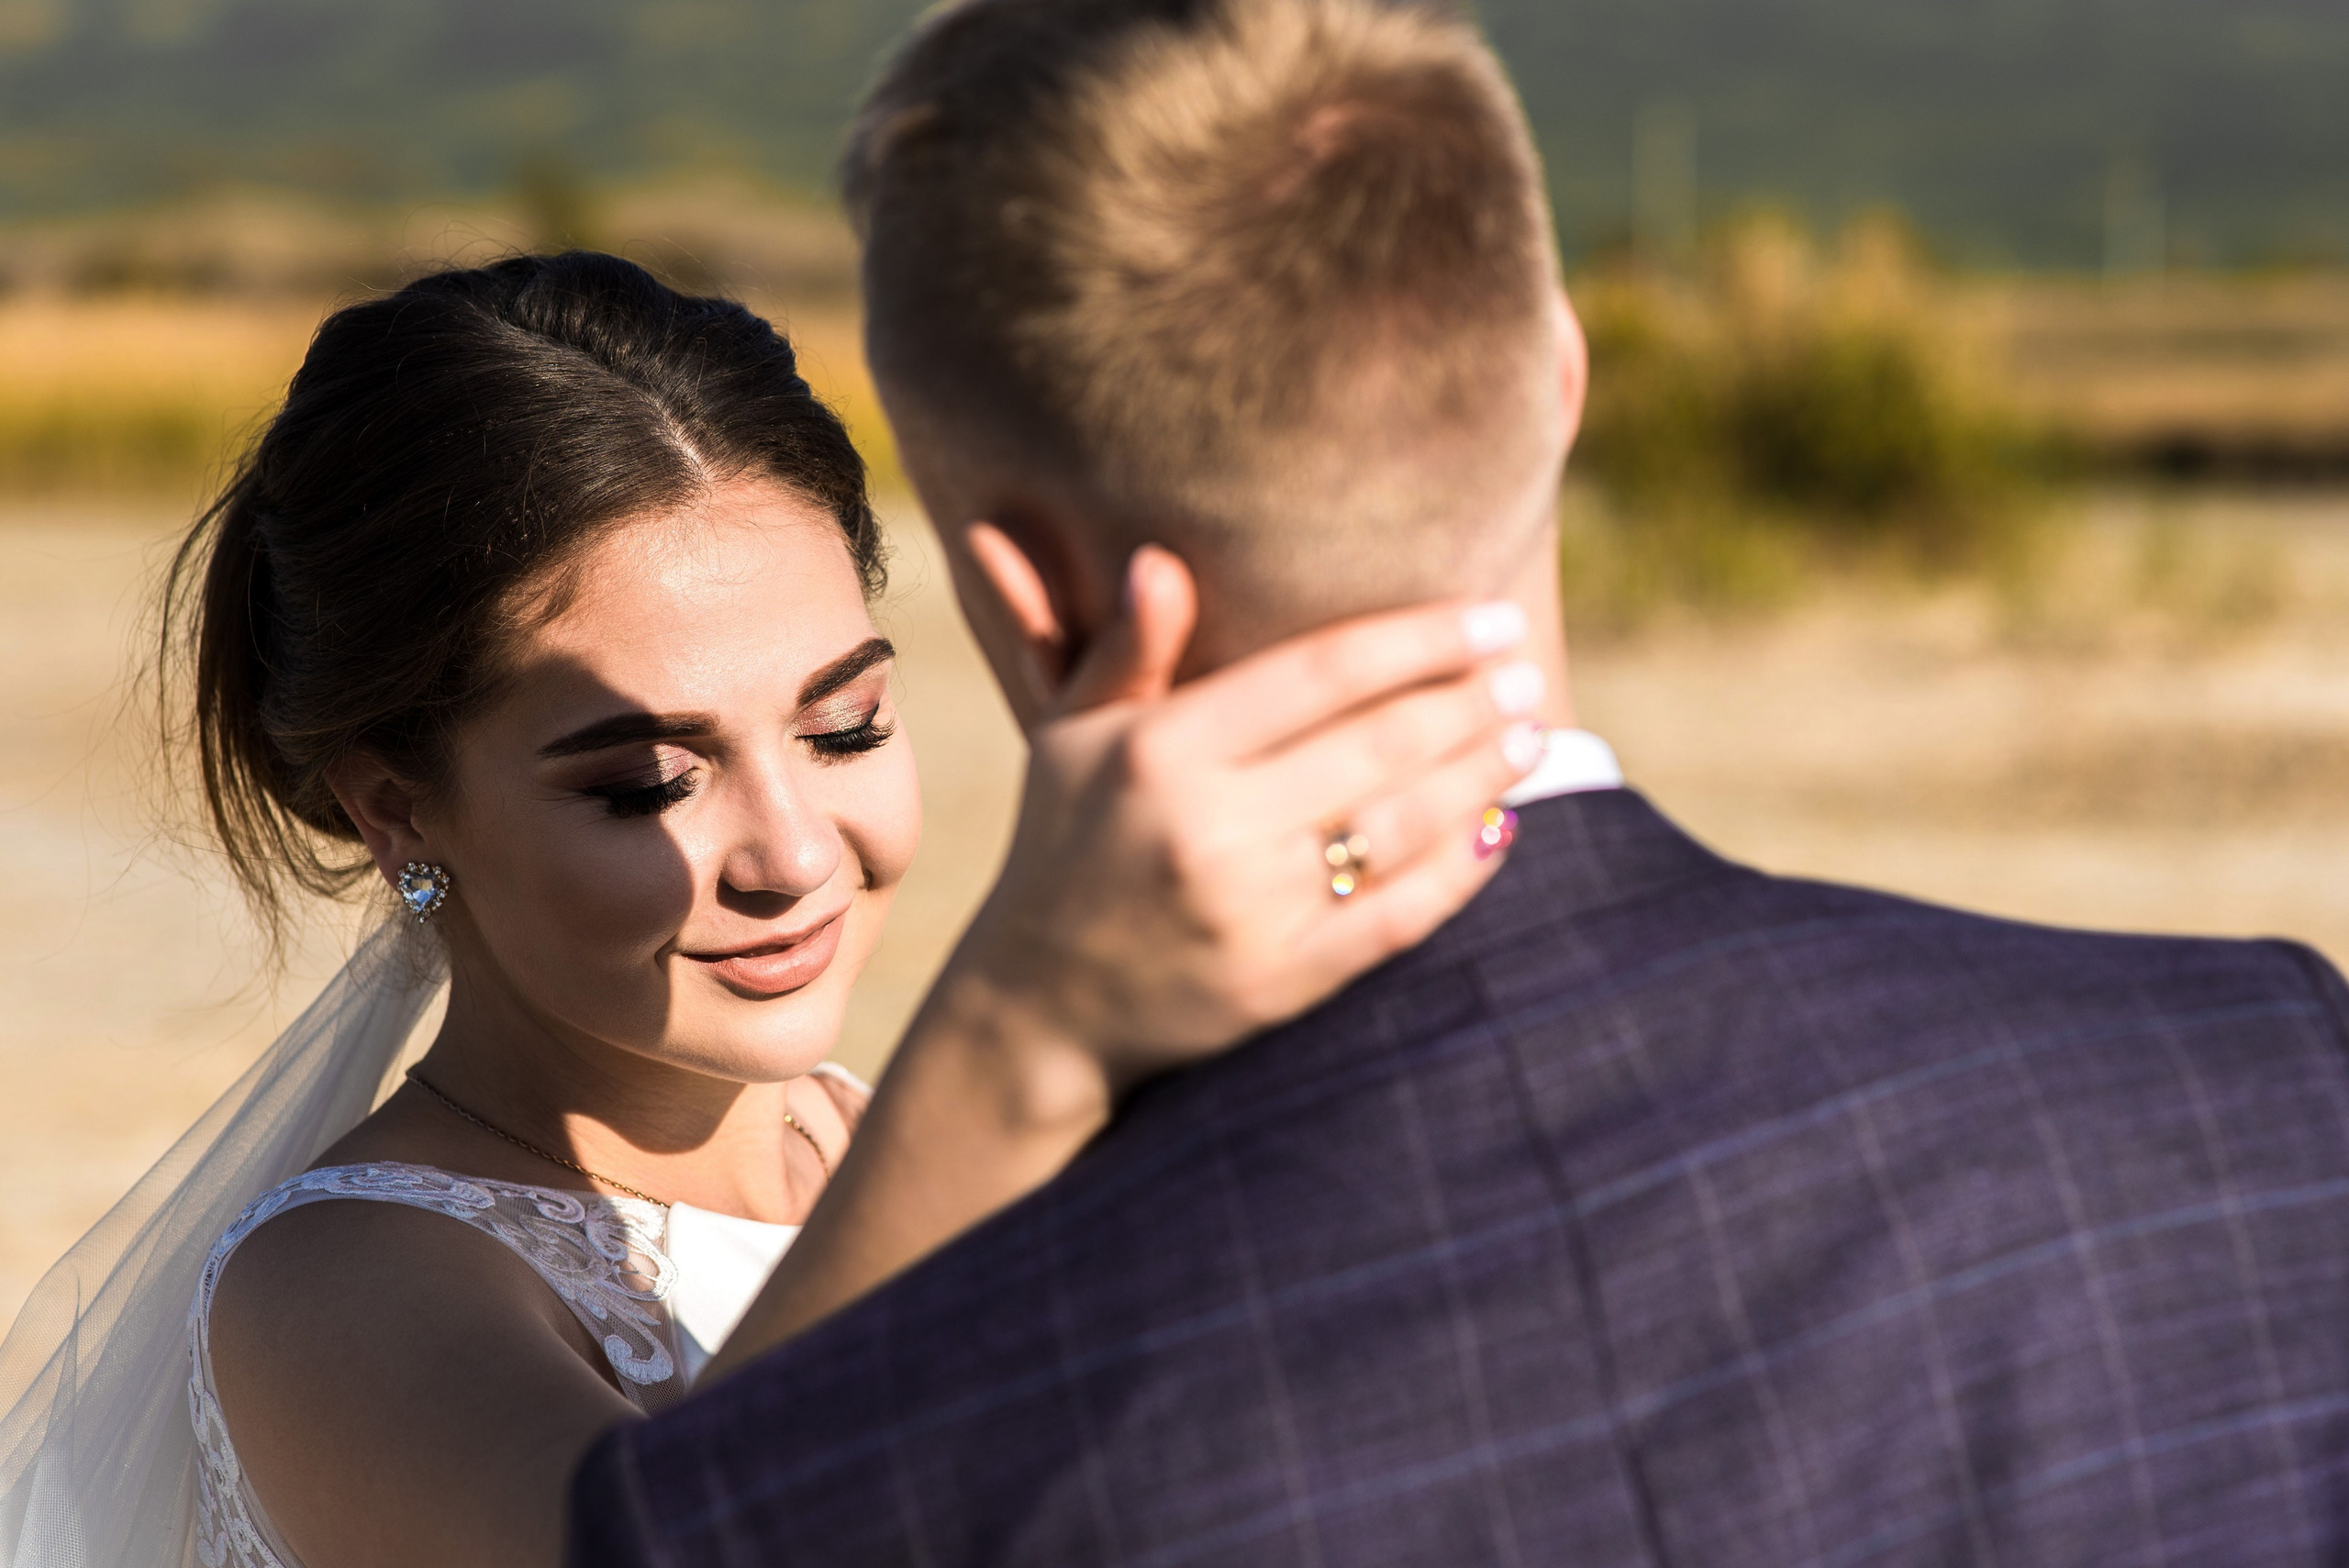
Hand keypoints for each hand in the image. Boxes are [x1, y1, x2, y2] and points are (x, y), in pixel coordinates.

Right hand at [705, 539, 1540, 1366]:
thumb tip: (1161, 560)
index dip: (1420, 639)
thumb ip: (1127, 650)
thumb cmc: (1066, 843)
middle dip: (1470, 702)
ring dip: (1480, 775)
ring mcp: (1250, 911)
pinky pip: (1396, 914)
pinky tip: (1500, 828)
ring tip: (1530, 735)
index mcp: (1160, 751)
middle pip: (1378, 744)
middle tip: (1529, 670)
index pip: (1321, 673)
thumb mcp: (1072, 737)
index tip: (1490, 617)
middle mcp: (1207, 828)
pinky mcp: (1281, 981)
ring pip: (1400, 826)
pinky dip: (1459, 869)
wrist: (1041, 1006)